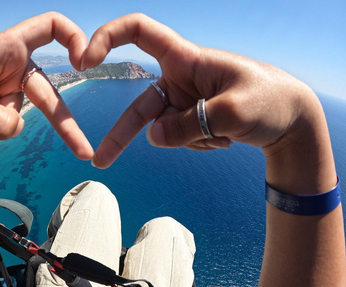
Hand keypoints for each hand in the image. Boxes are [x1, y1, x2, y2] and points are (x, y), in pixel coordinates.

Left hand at [0, 12, 92, 159]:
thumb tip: (18, 129)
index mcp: (6, 48)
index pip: (49, 27)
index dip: (74, 37)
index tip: (85, 62)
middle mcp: (14, 68)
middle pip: (50, 94)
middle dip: (65, 126)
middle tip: (84, 153)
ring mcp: (10, 91)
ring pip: (18, 118)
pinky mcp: (4, 109)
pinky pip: (8, 128)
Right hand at [82, 13, 318, 167]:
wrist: (293, 120)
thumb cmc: (271, 101)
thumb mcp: (232, 113)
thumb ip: (188, 126)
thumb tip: (152, 138)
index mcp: (187, 58)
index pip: (139, 31)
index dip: (108, 37)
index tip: (86, 59)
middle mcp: (180, 78)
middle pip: (140, 105)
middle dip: (122, 135)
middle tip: (101, 161)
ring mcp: (185, 101)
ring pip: (164, 130)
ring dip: (190, 140)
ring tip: (224, 135)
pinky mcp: (192, 119)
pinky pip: (179, 138)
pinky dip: (198, 143)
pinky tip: (225, 138)